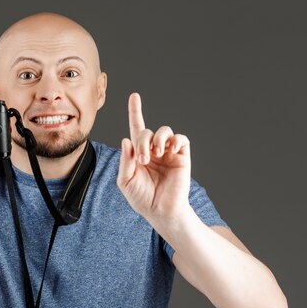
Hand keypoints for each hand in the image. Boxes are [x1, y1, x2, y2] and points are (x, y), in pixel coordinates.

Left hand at [117, 93, 191, 222]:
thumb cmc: (142, 198)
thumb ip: (125, 160)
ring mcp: (168, 152)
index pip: (136, 128)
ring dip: (157, 139)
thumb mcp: (125, 181)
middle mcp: (153, 150)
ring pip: (164, 130)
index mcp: (138, 153)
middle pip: (147, 131)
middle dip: (143, 142)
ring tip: (155, 154)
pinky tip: (169, 150)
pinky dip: (175, 140)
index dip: (135, 111)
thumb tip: (126, 140)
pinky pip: (181, 139)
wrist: (160, 211)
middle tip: (143, 160)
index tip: (134, 96)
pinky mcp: (182, 157)